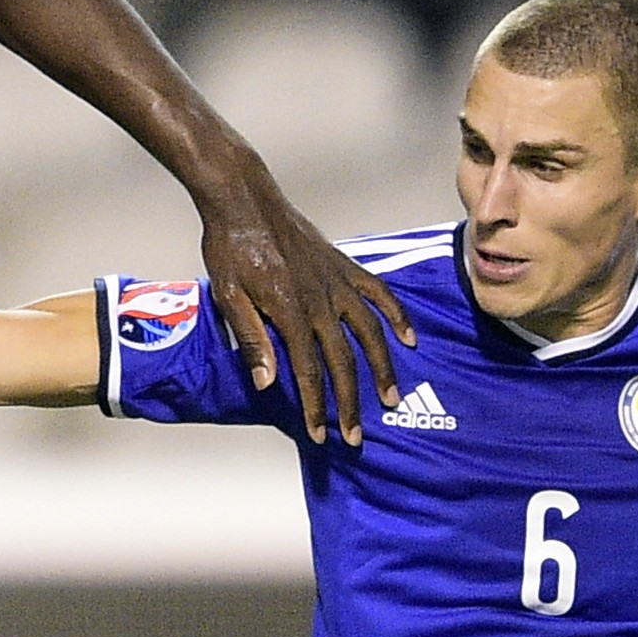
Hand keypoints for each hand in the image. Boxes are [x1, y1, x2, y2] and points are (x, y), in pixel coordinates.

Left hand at [196, 186, 413, 446]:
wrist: (245, 200)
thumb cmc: (229, 247)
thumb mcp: (228, 296)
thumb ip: (251, 339)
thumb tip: (265, 384)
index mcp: (289, 311)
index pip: (308, 371)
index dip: (316, 407)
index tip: (321, 435)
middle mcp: (320, 300)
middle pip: (343, 361)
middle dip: (350, 403)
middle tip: (355, 436)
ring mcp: (337, 281)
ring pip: (370, 332)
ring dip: (382, 368)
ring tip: (390, 397)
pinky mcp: (345, 265)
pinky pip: (379, 292)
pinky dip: (397, 315)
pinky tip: (409, 338)